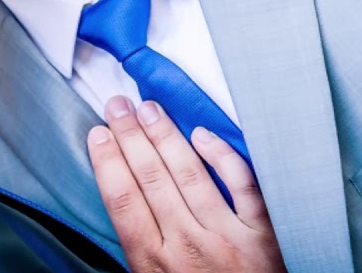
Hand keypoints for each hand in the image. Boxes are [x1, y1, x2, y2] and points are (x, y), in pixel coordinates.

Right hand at [86, 96, 284, 272]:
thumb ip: (141, 254)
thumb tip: (120, 205)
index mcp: (153, 265)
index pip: (123, 200)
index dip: (107, 162)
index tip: (98, 134)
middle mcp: (187, 247)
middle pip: (150, 178)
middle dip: (130, 136)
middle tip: (117, 105)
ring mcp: (227, 238)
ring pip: (189, 174)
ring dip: (165, 136)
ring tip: (148, 108)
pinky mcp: (263, 236)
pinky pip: (242, 186)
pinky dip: (221, 157)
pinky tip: (202, 134)